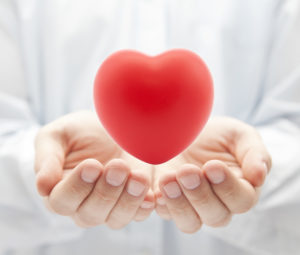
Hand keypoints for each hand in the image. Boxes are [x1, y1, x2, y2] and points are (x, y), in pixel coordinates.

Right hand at [34, 111, 154, 228]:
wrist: (107, 128)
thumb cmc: (79, 132)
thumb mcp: (56, 136)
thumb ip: (47, 158)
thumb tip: (42, 186)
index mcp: (59, 191)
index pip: (62, 201)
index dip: (77, 187)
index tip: (92, 164)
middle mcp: (83, 205)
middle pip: (91, 213)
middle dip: (106, 191)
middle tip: (118, 166)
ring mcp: (109, 207)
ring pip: (116, 218)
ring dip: (128, 200)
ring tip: (138, 176)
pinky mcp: (131, 202)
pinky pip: (138, 214)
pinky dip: (144, 206)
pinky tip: (151, 193)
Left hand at [154, 117, 271, 232]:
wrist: (188, 131)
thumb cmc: (218, 136)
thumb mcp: (239, 135)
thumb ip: (254, 153)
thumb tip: (259, 176)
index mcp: (241, 189)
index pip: (241, 200)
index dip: (227, 187)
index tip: (212, 165)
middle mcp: (218, 204)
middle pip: (215, 215)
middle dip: (200, 194)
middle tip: (187, 170)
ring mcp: (192, 206)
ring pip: (190, 222)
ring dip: (178, 203)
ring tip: (168, 179)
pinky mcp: (170, 202)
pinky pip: (165, 213)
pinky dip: (161, 203)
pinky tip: (155, 188)